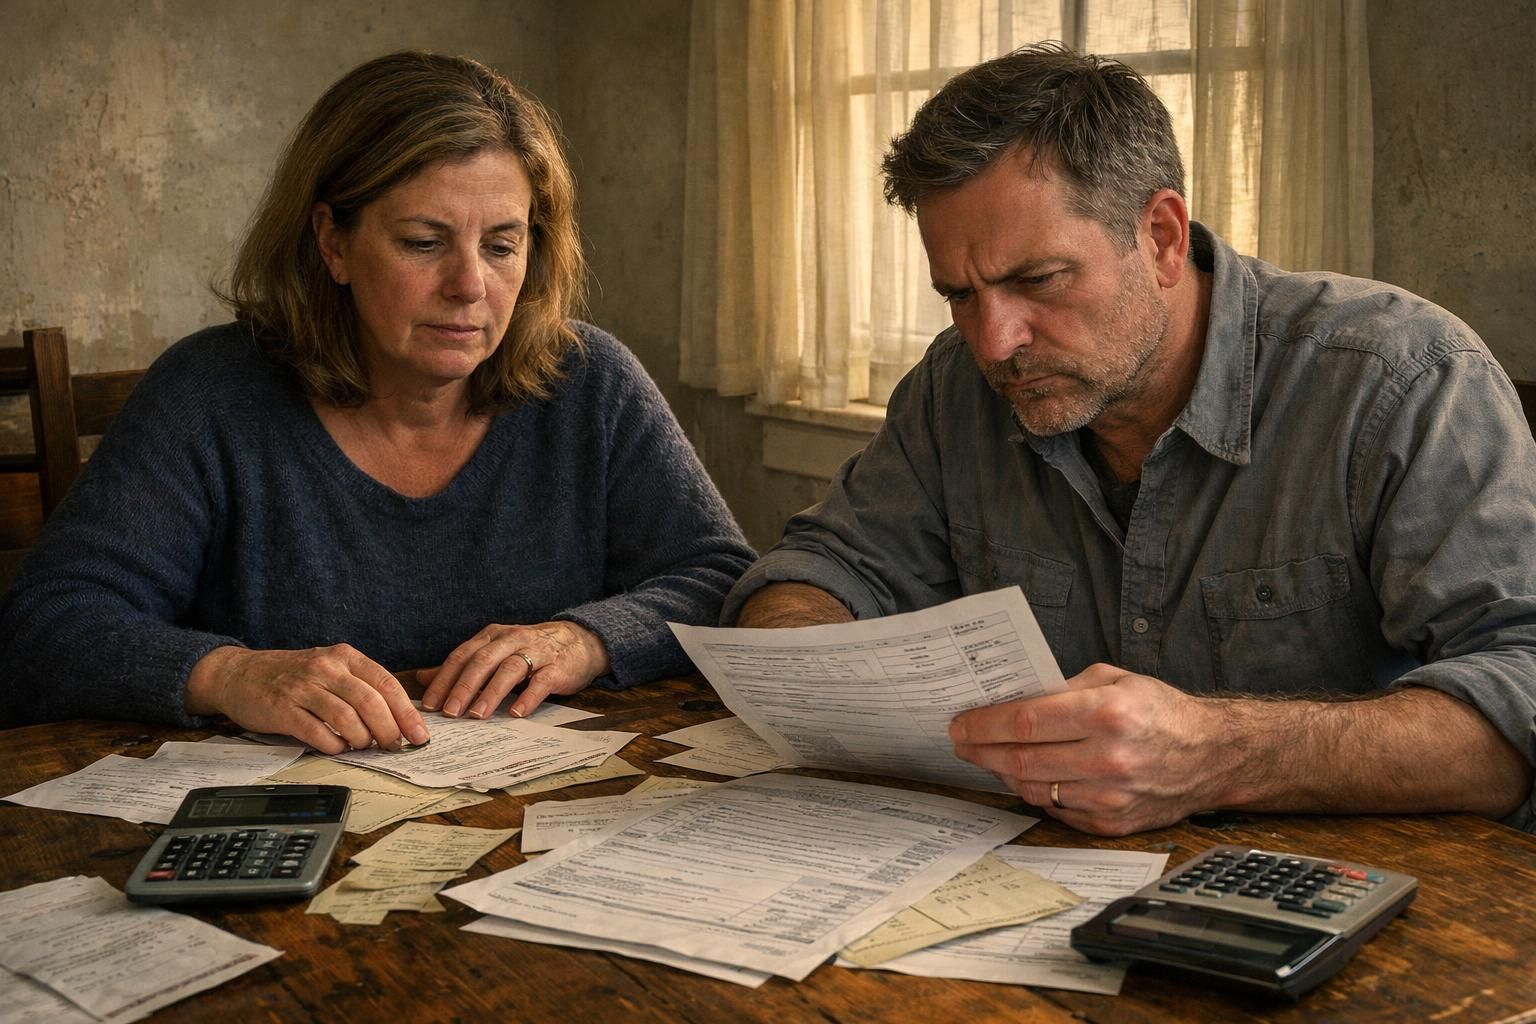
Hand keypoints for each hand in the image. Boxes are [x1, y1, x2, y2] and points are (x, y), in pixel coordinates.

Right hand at [185, 645, 429, 754]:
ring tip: (363, 746)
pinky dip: (333, 745)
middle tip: (394, 746)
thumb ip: (360, 687)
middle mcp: (326, 668)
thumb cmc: (292, 675)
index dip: (406, 712)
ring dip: (361, 738)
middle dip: (389, 729)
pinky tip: (337, 747)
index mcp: (345, 657)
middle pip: (370, 701)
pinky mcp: (282, 709)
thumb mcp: (330, 668)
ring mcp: (303, 687)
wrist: (238, 673)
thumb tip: (398, 718)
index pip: (386, 683)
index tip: (419, 734)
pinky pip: (316, 732)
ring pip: (346, 717)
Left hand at [418, 621, 609, 719]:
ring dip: (491, 693)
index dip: (444, 679)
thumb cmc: (531, 651)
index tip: (430, 704)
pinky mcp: (557, 667)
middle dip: (464, 687)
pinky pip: (541, 682)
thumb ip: (461, 666)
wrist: (579, 641)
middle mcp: (512, 640)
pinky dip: (528, 697)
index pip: (462, 655)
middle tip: (449, 712)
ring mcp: (537, 652)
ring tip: (477, 715)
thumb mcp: (494, 652)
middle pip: (483, 661)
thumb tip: (421, 677)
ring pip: (510, 669)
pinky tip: (516, 713)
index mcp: (492, 636)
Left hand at [948, 663, 1222, 835]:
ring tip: (987, 756)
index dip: (985, 723)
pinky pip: (1055, 809)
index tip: (961, 722)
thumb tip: (1011, 699)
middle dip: (981, 750)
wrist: (1212, 756)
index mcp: (1108, 714)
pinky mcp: (1111, 823)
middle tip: (960, 741)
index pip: (1027, 721)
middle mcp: (1108, 759)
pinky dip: (1032, 791)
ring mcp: (1110, 797)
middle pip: (1022, 759)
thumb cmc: (1160, 711)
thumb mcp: (1114, 680)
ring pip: (1032, 789)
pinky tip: (1022, 775)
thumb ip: (1063, 688)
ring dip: (1001, 772)